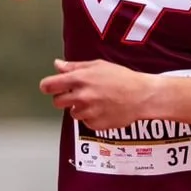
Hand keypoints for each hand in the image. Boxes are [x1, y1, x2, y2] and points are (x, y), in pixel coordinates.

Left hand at [41, 59, 157, 130]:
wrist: (141, 96)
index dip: (48, 86)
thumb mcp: (98, 66)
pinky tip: (103, 109)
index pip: (49, 86)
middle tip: (77, 94)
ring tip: (96, 101)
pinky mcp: (95, 125)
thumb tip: (57, 65)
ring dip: (79, 108)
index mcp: (79, 79)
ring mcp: (88, 112)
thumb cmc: (121, 78)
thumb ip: (74, 67)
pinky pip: (85, 122)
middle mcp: (81, 97)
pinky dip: (91, 117)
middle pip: (57, 102)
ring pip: (72, 113)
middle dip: (63, 98)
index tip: (50, 87)